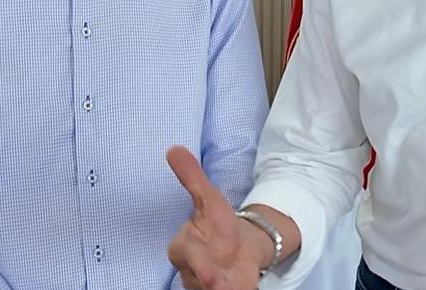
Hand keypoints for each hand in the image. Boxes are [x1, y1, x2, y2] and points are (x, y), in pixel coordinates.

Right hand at [166, 146, 273, 289]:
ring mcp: (209, 285)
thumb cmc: (217, 225)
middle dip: (210, 282)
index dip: (197, 264)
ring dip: (227, 289)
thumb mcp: (209, 198)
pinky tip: (251, 288)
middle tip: (220, 285)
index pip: (185, 254)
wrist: (237, 246)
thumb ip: (192, 177)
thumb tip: (174, 149)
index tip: (210, 274)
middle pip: (198, 279)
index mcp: (184, 247)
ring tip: (239, 288)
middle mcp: (193, 270)